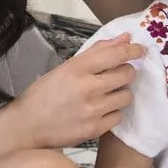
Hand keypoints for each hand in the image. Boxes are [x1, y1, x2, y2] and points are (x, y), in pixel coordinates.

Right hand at [15, 34, 144, 148]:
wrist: (27, 126)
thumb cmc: (46, 93)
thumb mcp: (67, 67)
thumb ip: (97, 51)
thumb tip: (125, 38)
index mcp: (78, 68)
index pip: (117, 53)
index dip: (133, 50)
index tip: (139, 50)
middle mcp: (88, 87)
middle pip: (127, 74)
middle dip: (127, 72)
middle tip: (118, 75)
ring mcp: (92, 110)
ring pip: (126, 96)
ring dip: (120, 94)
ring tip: (106, 95)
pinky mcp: (94, 129)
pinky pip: (118, 116)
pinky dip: (112, 113)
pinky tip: (99, 111)